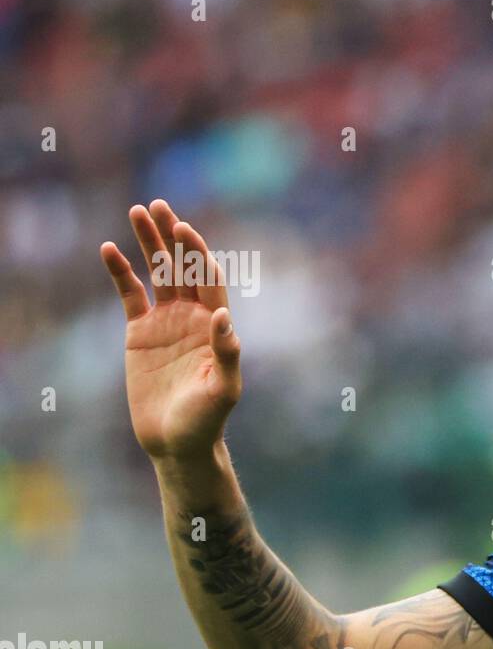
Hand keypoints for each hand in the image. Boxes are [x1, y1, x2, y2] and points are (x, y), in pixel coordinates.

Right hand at [101, 200, 241, 460]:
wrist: (177, 442)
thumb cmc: (207, 419)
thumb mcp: (224, 389)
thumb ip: (227, 353)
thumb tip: (224, 318)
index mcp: (216, 325)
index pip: (209, 280)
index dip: (198, 254)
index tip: (185, 230)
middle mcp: (193, 316)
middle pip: (183, 267)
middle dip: (173, 237)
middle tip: (160, 206)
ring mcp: (166, 321)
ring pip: (157, 273)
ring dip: (150, 244)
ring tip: (138, 211)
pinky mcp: (140, 332)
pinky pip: (130, 294)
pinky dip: (120, 272)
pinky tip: (110, 249)